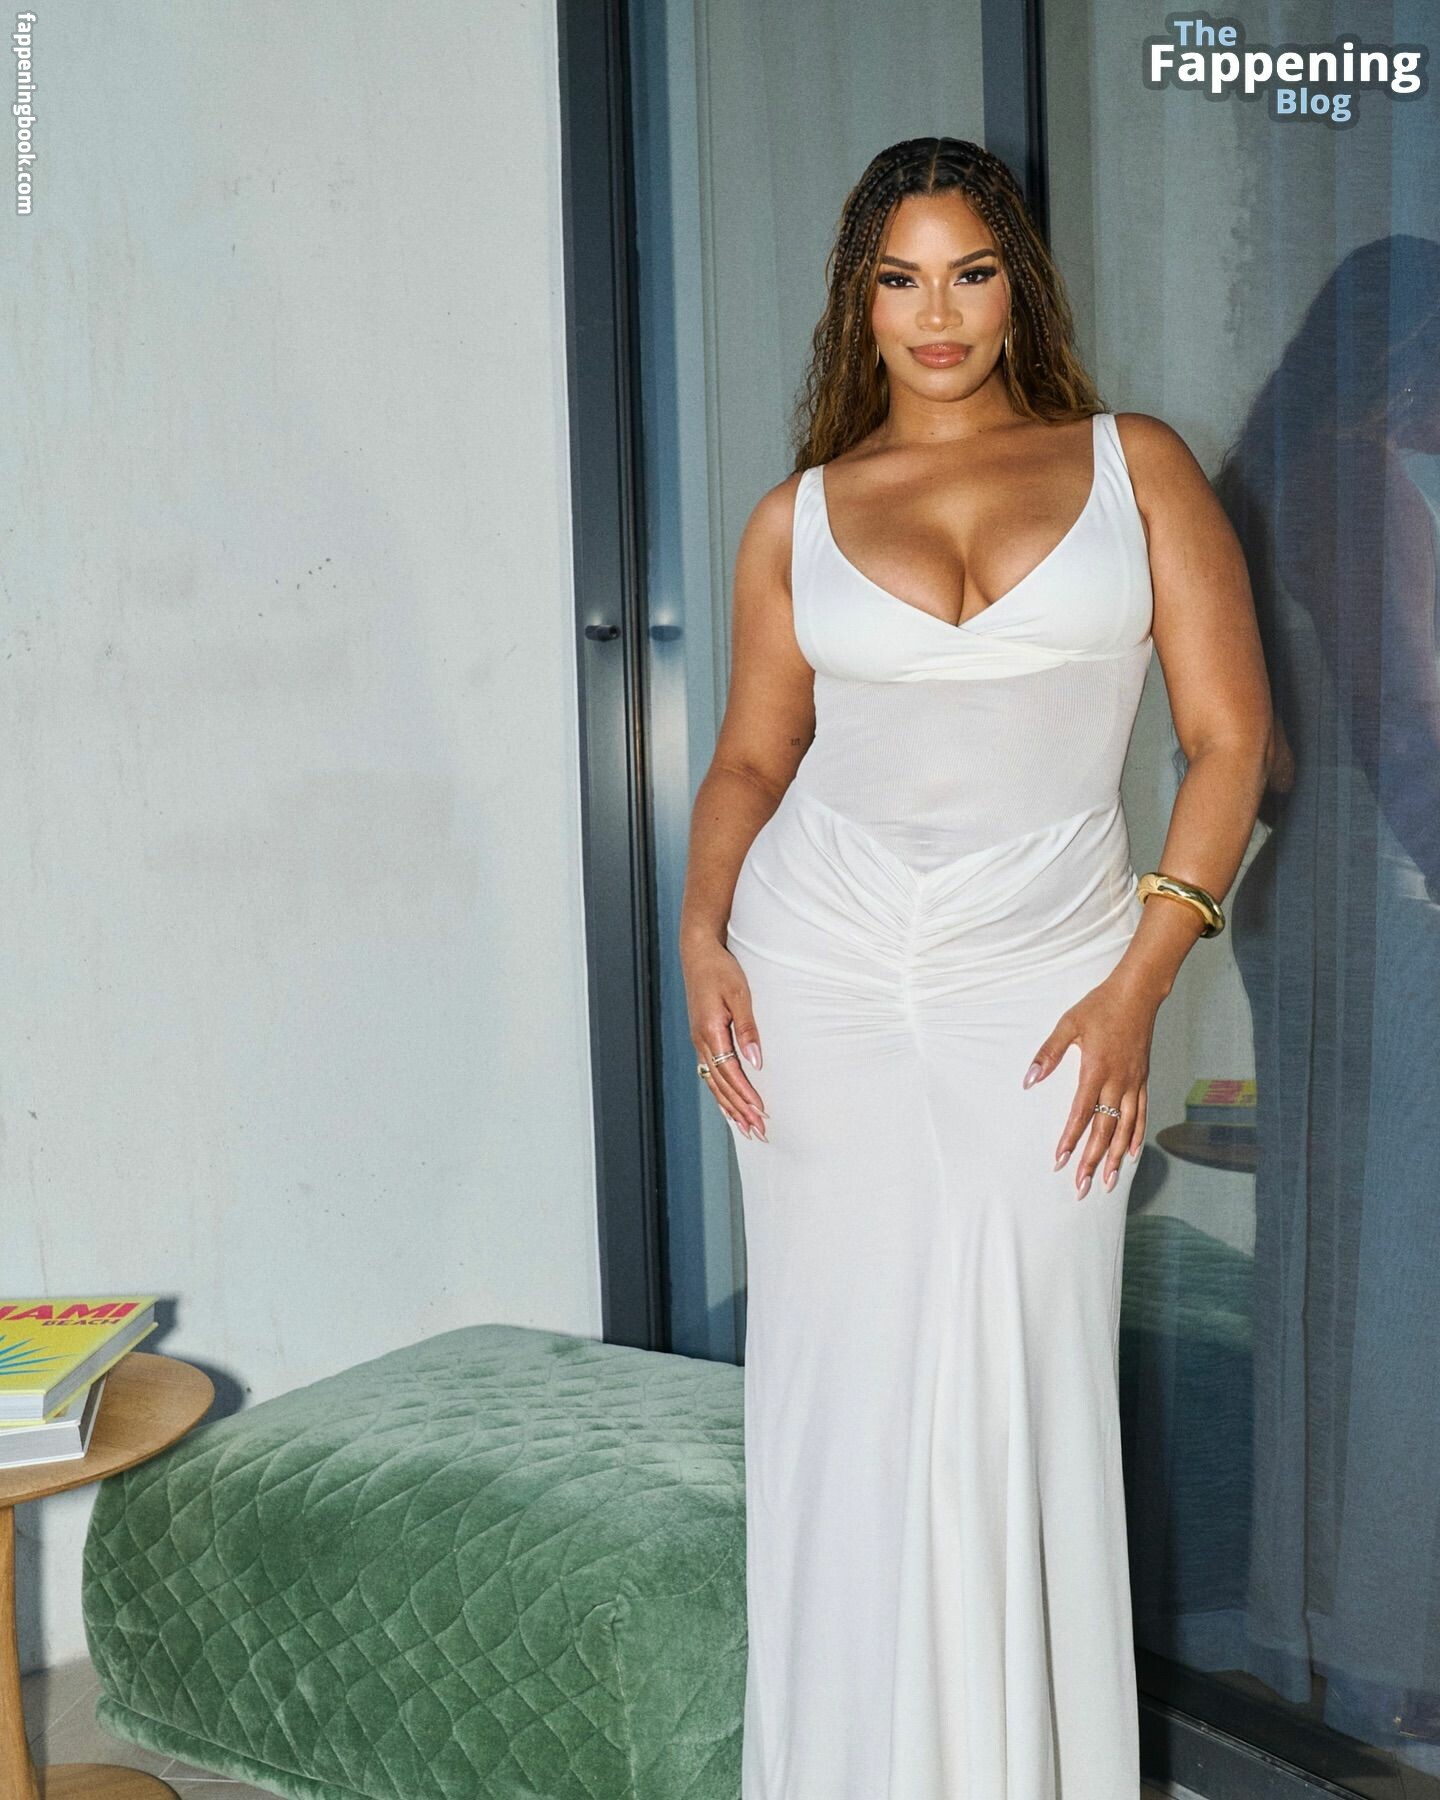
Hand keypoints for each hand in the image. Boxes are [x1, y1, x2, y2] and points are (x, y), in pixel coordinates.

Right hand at [681, 936, 767, 1140]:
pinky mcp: (702, 1038)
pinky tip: (728, 1105)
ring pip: (713, 1083)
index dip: (746, 1095)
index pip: (730, 1073)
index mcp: (710, 1032)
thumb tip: (756, 1062)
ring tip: (745, 1127)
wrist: (699, 952)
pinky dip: (720, 1093)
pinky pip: (710, 1074)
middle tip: (758, 1132)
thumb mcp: (740, 994)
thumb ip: (748, 1029)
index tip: (761, 1113)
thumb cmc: (722, 970)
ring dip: (730, 1107)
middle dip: (740, 1110)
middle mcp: (701, 1041)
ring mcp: (699, 1041)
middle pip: (721, 1085)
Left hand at [1022, 970, 1158, 1197]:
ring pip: (1125, 1129)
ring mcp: (1133, 1083)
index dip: (1070, 1140)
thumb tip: (1029, 1080)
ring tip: (1108, 1182)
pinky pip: (1141, 1114)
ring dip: (1115, 1158)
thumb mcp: (1068, 1024)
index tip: (1059, 1162)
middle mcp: (1117, 1082)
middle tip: (1082, 1187)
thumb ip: (1048, 1053)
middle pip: (1104, 1130)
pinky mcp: (1143, 1080)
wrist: (1138, 994)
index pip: (1080, 1114)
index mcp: (1096, 1070)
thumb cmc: (1099, 1007)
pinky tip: (1130, 1154)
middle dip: (1093, 1161)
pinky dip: (1137, 1136)